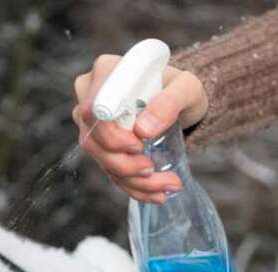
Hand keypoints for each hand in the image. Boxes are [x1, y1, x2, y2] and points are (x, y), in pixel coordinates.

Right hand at [72, 55, 207, 202]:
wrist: (180, 102)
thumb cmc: (181, 88)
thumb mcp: (187, 88)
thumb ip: (169, 102)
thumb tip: (144, 130)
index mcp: (107, 72)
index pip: (94, 109)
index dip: (111, 134)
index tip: (139, 145)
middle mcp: (91, 96)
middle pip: (92, 139)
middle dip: (123, 164)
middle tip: (153, 169)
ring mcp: (92, 123)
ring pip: (101, 159)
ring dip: (132, 180)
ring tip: (166, 185)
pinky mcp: (101, 145)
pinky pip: (109, 170)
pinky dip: (133, 187)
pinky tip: (156, 193)